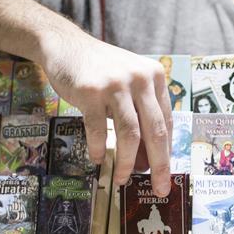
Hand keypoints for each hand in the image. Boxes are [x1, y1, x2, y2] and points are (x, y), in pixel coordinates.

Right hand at [40, 29, 172, 195]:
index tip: (166, 175)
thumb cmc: (101, 71)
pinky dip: (100, 148)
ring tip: (122, 178)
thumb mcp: (128, 86)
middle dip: (159, 165)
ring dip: (127, 162)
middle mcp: (140, 78)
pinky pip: (99, 128)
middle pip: (155, 130)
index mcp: (155, 77)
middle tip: (160, 188)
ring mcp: (116, 84)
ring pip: (130, 133)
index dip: (167, 152)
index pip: (166, 122)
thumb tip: (146, 161)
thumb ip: (140, 116)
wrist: (66, 46)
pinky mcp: (91, 91)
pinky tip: (98, 158)